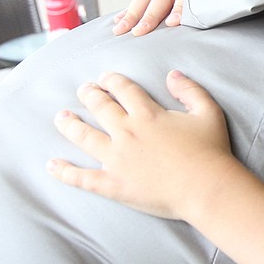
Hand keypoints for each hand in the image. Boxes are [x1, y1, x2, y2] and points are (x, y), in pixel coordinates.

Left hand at [48, 70, 235, 220]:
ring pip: (83, 136)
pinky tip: (52, 165)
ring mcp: (116, 159)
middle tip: (84, 90)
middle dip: (89, 95)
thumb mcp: (209, 113)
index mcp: (148, 115)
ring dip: (70, 124)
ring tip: (62, 117)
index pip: (123, 90)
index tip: (106, 77)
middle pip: (99, 107)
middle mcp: (127, 133)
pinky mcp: (113, 184)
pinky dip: (65, 172)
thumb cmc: (211, 151)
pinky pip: (82, 177)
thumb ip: (190, 90)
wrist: (206, 188)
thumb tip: (172, 75)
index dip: (113, 80)